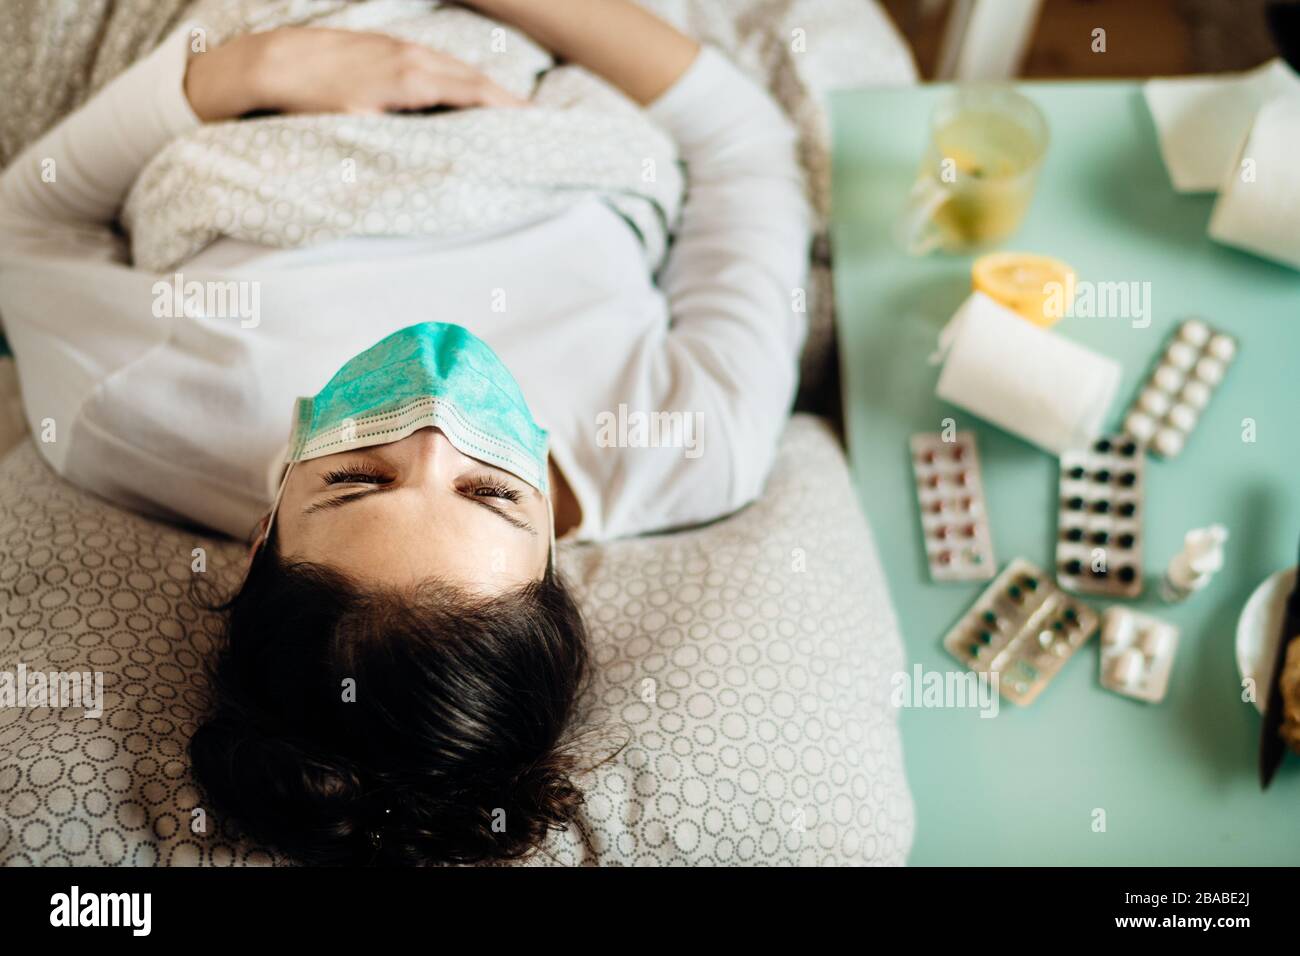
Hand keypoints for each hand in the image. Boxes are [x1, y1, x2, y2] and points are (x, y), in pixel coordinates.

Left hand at [185, 27, 524, 121]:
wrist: (273, 62)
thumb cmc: (315, 102)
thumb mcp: (362, 127)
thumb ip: (403, 137)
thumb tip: (436, 155)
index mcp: (414, 80)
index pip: (475, 92)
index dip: (506, 109)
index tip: (532, 125)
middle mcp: (413, 57)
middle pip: (472, 76)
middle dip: (504, 98)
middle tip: (531, 120)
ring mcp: (400, 46)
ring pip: (454, 65)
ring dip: (482, 85)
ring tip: (503, 107)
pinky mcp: (386, 44)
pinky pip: (435, 59)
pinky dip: (457, 75)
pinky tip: (458, 87)